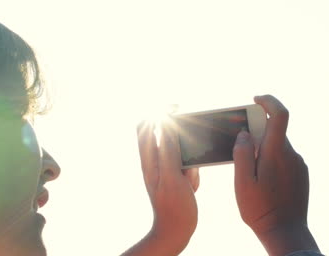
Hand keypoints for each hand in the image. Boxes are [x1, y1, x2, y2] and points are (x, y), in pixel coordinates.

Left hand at [122, 120, 198, 255]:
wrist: (175, 230)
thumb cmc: (173, 206)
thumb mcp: (172, 176)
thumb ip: (169, 150)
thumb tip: (166, 124)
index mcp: (148, 158)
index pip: (145, 124)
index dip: (159, 111)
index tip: (178, 108)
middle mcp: (153, 159)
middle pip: (162, 133)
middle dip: (180, 137)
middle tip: (190, 148)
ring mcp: (163, 167)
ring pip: (178, 149)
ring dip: (188, 159)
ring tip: (188, 180)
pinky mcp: (173, 174)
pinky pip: (186, 163)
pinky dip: (192, 170)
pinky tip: (191, 186)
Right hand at [233, 95, 318, 255]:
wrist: (285, 231)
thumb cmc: (260, 208)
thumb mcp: (243, 182)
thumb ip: (242, 154)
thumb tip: (244, 134)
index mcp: (276, 153)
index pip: (280, 115)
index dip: (268, 102)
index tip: (255, 100)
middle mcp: (291, 155)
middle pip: (275, 131)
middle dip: (256, 131)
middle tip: (239, 143)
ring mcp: (298, 164)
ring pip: (278, 145)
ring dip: (263, 148)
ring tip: (248, 168)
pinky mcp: (300, 174)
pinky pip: (284, 157)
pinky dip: (270, 158)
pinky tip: (261, 177)